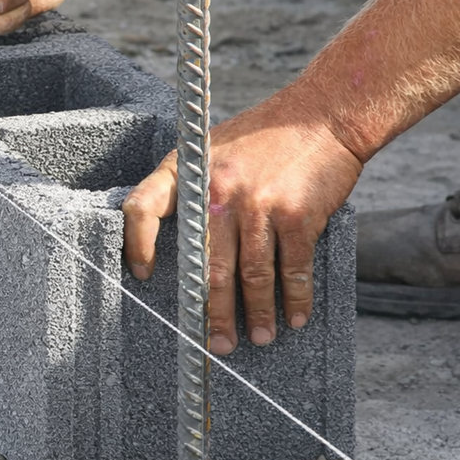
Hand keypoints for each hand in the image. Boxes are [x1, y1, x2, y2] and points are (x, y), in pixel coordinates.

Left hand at [120, 92, 363, 355]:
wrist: (323, 115)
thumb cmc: (263, 136)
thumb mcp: (212, 148)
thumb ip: (193, 185)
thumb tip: (177, 239)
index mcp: (189, 170)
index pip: (142, 206)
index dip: (136, 243)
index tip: (143, 275)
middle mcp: (217, 190)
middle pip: (206, 266)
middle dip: (213, 313)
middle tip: (216, 344)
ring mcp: (257, 204)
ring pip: (251, 276)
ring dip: (257, 314)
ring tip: (258, 338)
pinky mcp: (296, 215)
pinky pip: (292, 268)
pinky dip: (295, 298)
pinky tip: (294, 317)